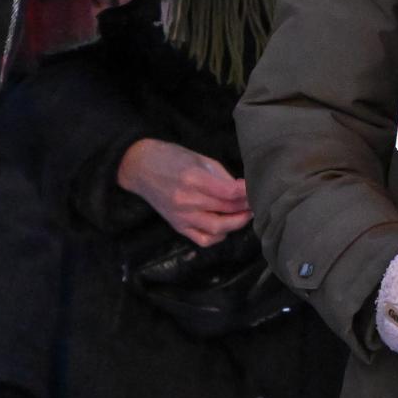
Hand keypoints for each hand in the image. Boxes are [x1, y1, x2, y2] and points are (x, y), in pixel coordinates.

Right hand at [118, 140, 251, 246]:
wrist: (140, 168)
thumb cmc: (171, 157)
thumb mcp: (199, 158)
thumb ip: (221, 175)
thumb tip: (241, 190)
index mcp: (194, 179)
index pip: (229, 192)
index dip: (246, 192)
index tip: (254, 188)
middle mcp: (187, 200)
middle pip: (227, 209)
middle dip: (246, 206)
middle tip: (256, 201)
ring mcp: (182, 216)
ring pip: (218, 228)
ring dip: (237, 223)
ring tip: (245, 214)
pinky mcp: (178, 226)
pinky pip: (203, 239)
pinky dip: (218, 236)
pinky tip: (225, 226)